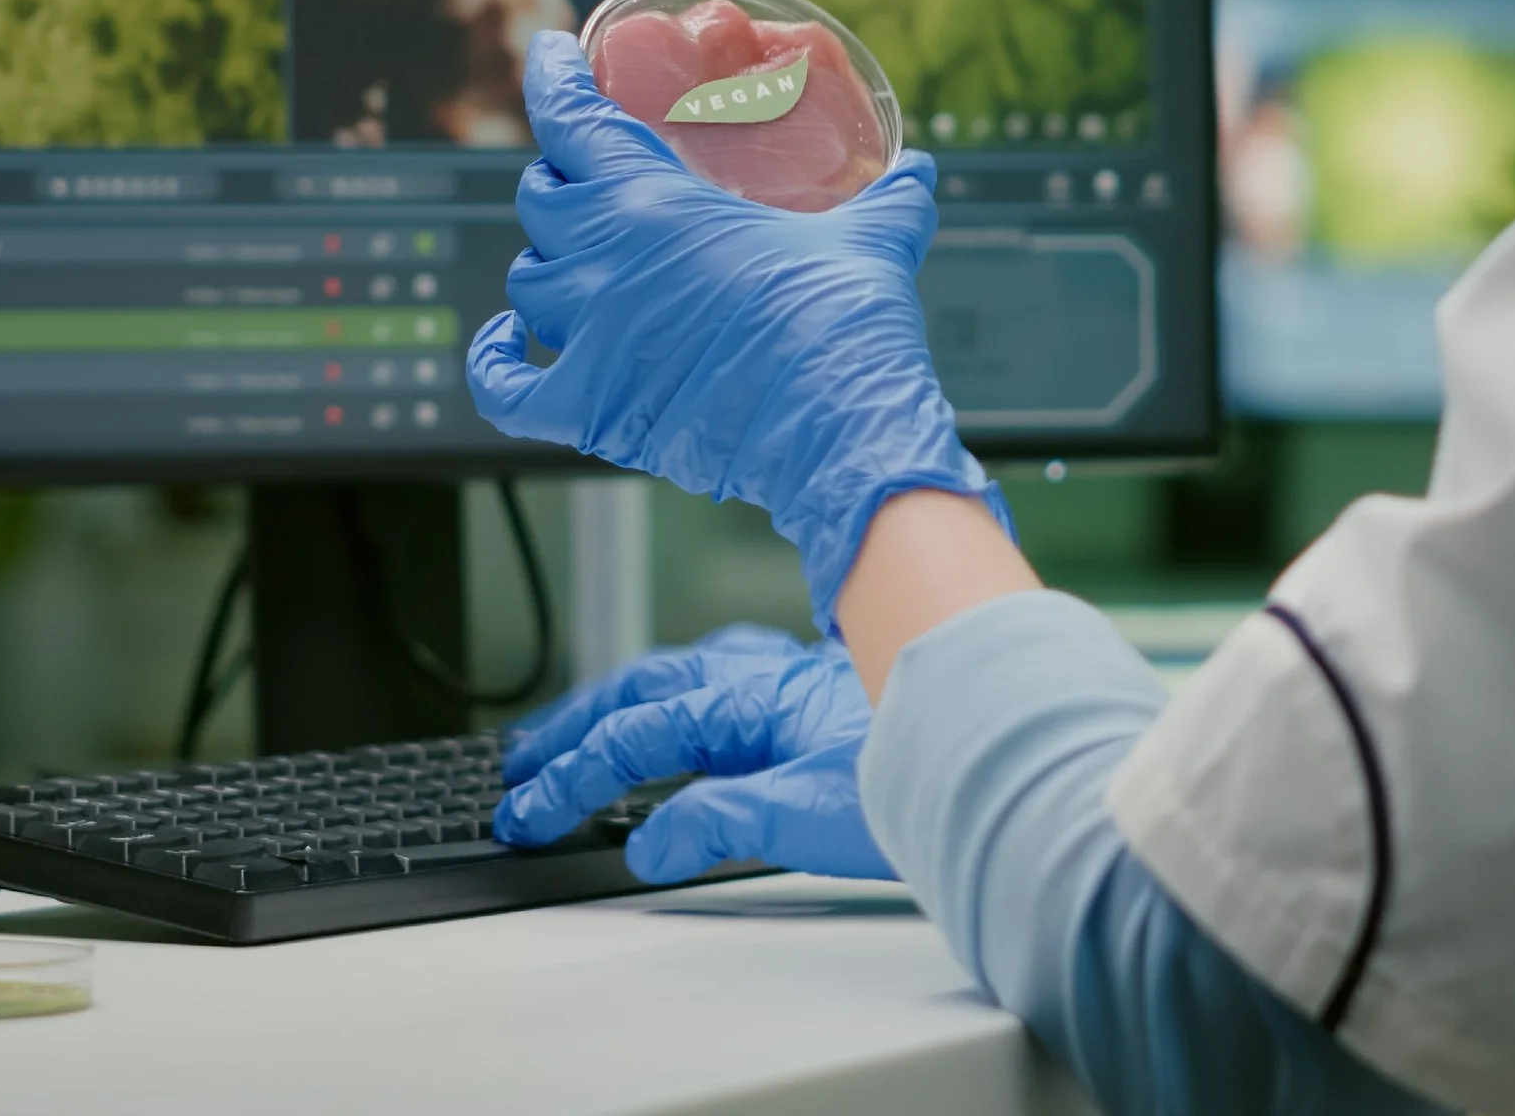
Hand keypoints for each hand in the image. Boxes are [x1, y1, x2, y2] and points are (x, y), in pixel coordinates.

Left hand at [468, 31, 1007, 632]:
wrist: (840, 425)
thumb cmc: (847, 323)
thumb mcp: (872, 240)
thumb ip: (891, 198)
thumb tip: (918, 172)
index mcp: (653, 201)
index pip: (570, 119)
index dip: (552, 80)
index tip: (551, 54)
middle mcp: (604, 260)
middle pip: (542, 201)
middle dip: (560, 183)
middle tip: (587, 179)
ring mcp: (589, 336)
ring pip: (528, 284)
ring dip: (547, 267)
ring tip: (576, 263)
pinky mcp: (590, 408)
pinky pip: (505, 386)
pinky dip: (494, 363)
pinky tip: (503, 344)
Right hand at [497, 626, 890, 882]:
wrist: (993, 735)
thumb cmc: (920, 766)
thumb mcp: (810, 817)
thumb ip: (721, 822)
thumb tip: (648, 840)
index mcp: (749, 700)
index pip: (637, 735)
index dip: (576, 773)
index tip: (532, 807)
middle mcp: (760, 676)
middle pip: (640, 688)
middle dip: (573, 725)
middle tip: (521, 764)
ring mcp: (782, 678)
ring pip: (674, 676)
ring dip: (614, 702)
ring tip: (571, 731)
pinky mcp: (805, 690)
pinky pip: (713, 678)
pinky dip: (669, 692)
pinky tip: (673, 704)